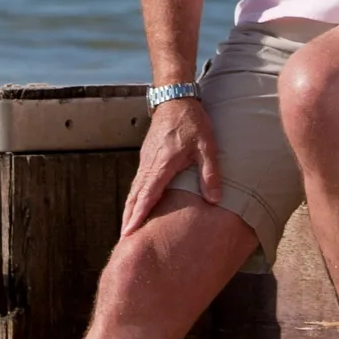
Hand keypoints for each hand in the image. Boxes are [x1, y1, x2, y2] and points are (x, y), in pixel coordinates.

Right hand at [123, 94, 216, 234]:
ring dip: (129, 209)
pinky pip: (138, 182)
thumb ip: (210, 173)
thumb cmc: (192, 121)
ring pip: (134, 190)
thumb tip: (215, 200)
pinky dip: (134, 197)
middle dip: (128, 218)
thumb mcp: (206, 146)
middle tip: (124, 239)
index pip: (147, 195)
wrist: (175, 98)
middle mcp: (149, 164)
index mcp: (162, 164)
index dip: (138, 215)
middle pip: (135, 196)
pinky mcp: (147, 157)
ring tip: (127, 228)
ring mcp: (146, 160)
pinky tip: (136, 205)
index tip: (129, 232)